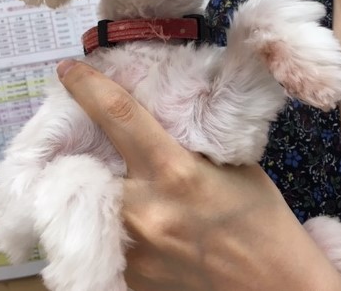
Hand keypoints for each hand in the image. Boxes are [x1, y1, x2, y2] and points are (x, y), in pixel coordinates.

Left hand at [57, 59, 340, 290]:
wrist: (272, 284)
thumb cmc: (259, 216)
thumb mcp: (230, 163)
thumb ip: (188, 137)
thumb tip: (156, 111)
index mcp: (174, 171)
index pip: (118, 115)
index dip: (88, 86)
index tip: (69, 71)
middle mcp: (144, 209)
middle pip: (89, 158)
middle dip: (80, 139)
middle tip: (80, 124)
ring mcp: (133, 247)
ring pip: (92, 196)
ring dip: (95, 176)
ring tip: (112, 169)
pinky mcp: (130, 275)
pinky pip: (106, 232)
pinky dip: (111, 213)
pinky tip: (131, 209)